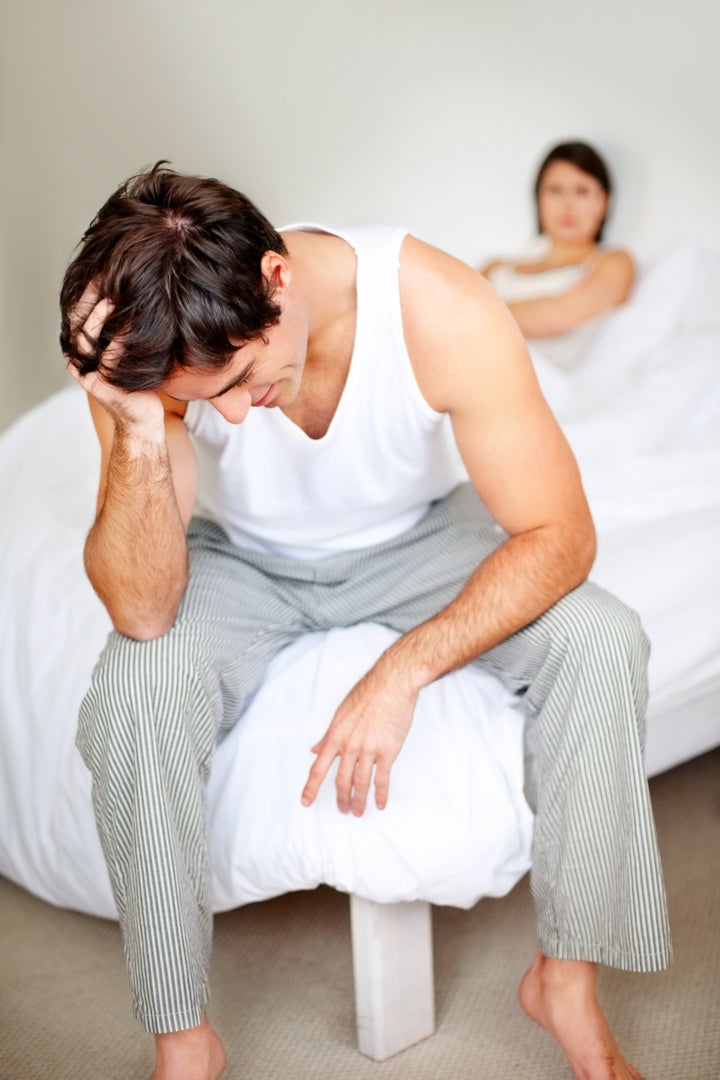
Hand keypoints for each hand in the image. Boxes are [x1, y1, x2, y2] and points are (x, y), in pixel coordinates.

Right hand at [65, 286, 164, 430]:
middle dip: (92, 303)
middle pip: (78, 324)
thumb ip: (121, 328)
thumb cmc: (139, 381)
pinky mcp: (97, 384)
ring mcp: (86, 372)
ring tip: (113, 300)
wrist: (144, 418)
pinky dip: (118, 341)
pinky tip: (130, 326)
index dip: (88, 298)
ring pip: (86, 337)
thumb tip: (129, 294)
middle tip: (107, 283)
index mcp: (82, 350)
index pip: (78, 317)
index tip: (103, 278)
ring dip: (100, 318)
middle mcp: (78, 360)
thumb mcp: (127, 349)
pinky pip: (106, 357)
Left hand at [301, 659, 418, 815]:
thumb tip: (315, 749)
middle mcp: (349, 746)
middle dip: (341, 798)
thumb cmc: (367, 694)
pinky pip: (382, 779)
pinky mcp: (388, 752)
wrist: (392, 685)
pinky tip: (380, 803)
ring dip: (358, 800)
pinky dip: (380, 794)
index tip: (306, 801)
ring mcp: (368, 750)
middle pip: (341, 780)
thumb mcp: (340, 713)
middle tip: (342, 809)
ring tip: (357, 812)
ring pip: (360, 783)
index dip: (311, 787)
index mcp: (335, 736)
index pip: (318, 768)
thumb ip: (328, 735)